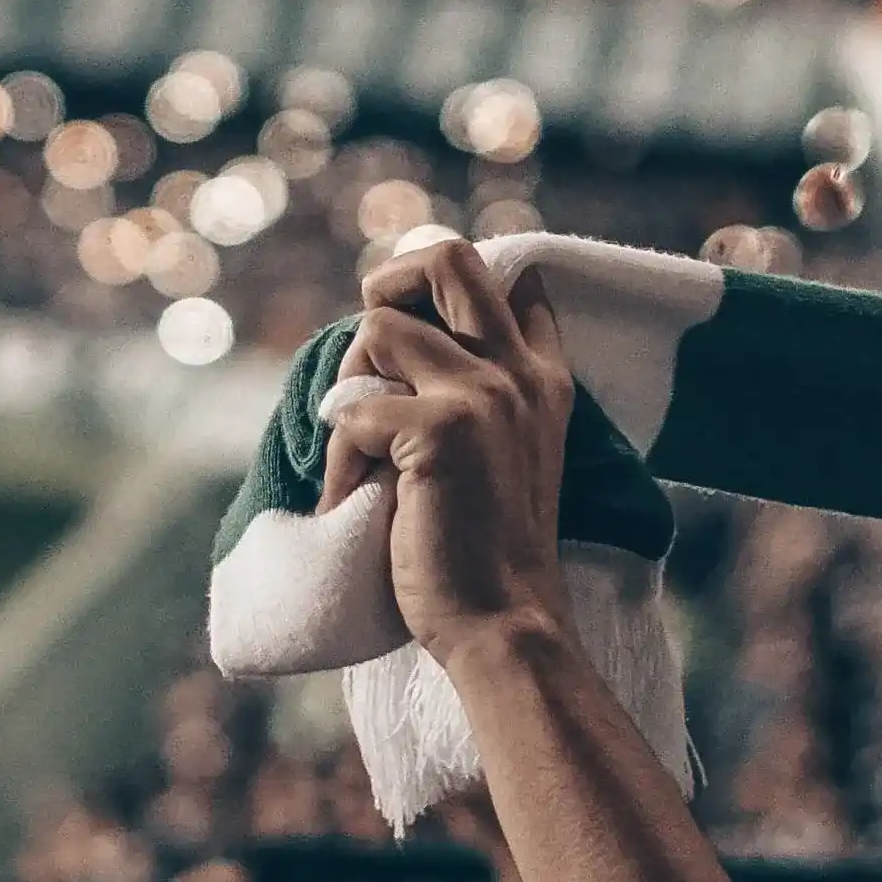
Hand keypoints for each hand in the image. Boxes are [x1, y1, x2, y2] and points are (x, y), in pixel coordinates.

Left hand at [317, 236, 575, 661]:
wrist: (505, 624)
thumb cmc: (487, 550)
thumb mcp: (503, 452)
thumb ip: (476, 393)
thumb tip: (392, 339)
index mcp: (541, 376)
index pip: (508, 280)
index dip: (444, 294)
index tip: (416, 351)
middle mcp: (519, 371)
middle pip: (446, 257)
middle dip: (388, 286)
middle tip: (370, 356)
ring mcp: (484, 394)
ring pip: (380, 328)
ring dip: (351, 388)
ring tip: (361, 454)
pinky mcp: (442, 430)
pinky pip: (354, 411)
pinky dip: (340, 459)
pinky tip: (356, 500)